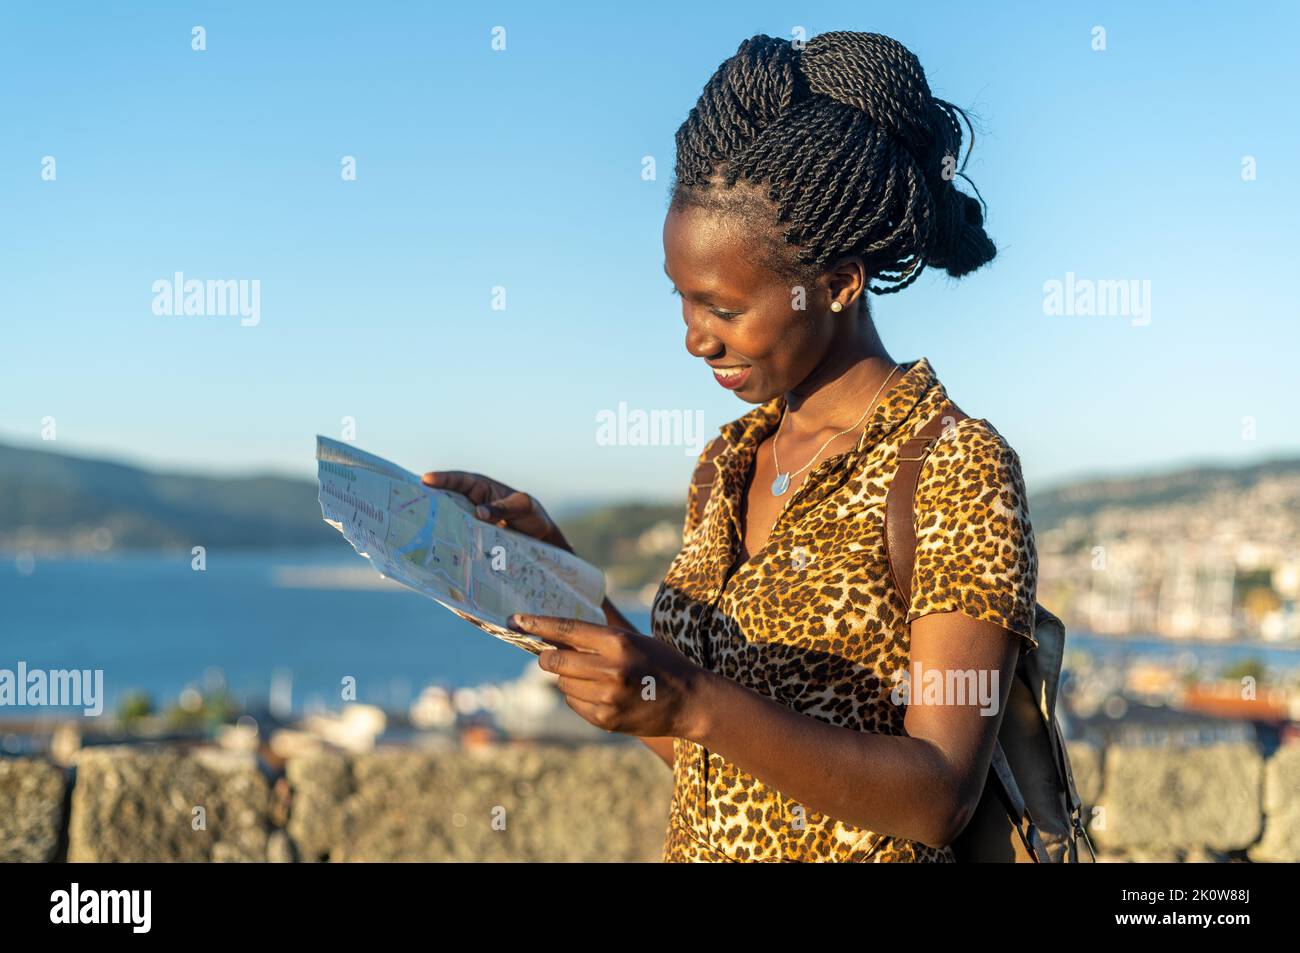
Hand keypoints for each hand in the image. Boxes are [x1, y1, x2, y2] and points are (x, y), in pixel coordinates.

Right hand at [421, 470, 568, 549]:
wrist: (541, 543)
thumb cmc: (533, 516)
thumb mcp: (523, 507)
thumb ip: (503, 507)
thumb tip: (478, 513)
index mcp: (481, 487)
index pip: (458, 480)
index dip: (442, 479)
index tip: (426, 480)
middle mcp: (470, 504)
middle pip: (445, 500)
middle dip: (428, 501)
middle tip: (409, 504)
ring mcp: (468, 523)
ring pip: (447, 520)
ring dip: (434, 524)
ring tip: (416, 528)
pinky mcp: (469, 540)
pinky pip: (455, 538)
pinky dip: (445, 542)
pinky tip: (435, 548)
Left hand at [511, 614, 708, 738]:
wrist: (690, 702)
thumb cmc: (661, 663)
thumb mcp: (634, 641)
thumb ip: (598, 639)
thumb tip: (555, 637)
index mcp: (619, 643)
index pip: (567, 630)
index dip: (538, 625)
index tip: (517, 621)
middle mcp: (611, 670)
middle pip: (556, 661)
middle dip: (547, 657)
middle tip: (548, 655)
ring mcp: (608, 698)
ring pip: (563, 684)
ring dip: (568, 678)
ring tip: (593, 677)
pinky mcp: (605, 719)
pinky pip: (574, 704)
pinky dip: (578, 697)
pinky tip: (600, 694)